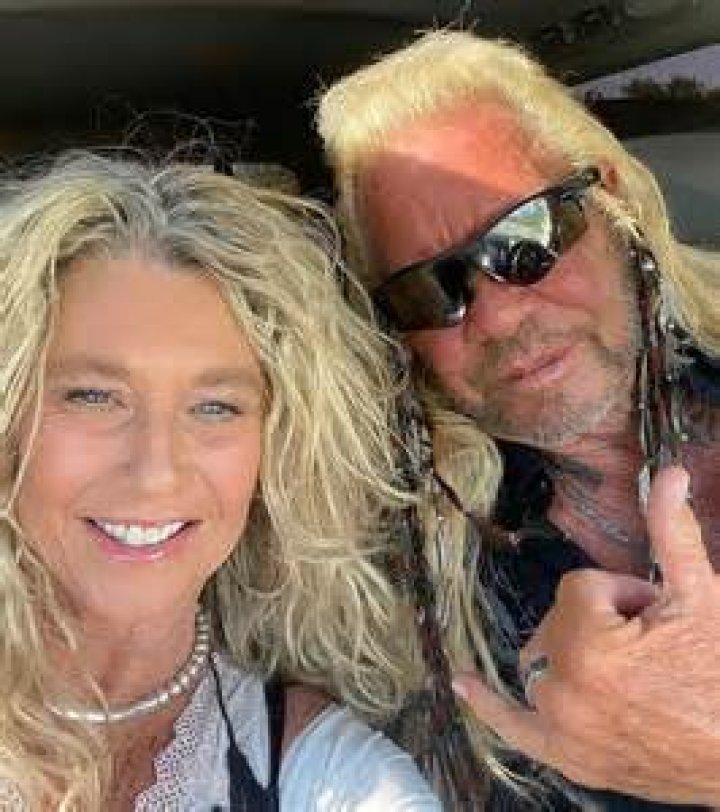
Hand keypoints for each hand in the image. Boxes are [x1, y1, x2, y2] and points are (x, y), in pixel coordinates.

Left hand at [454, 466, 719, 804]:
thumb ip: (672, 532)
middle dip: (598, 622)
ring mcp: (562, 728)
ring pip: (541, 659)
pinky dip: (489, 705)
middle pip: (558, 622)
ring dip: (569, 652)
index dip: (621, 593)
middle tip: (649, 644)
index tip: (654, 615)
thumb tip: (667, 473)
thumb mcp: (701, 597)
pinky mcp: (569, 757)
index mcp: (589, 646)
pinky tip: (463, 683)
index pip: (579, 587)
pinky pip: (515, 727)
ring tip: (623, 668)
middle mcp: (563, 689)